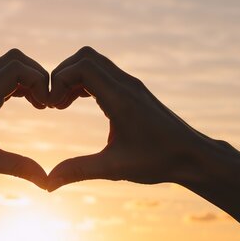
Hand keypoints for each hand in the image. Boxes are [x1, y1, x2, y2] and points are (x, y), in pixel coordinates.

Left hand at [0, 49, 49, 188]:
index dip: (39, 81)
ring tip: (40, 105)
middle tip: (47, 103)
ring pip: (8, 65)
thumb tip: (47, 183)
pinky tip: (27, 104)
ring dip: (28, 79)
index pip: (17, 68)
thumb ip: (18, 168)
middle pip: (15, 59)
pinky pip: (1, 77)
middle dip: (37, 76)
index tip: (47, 106)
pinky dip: (18, 84)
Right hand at [47, 46, 212, 190]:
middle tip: (53, 104)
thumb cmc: (158, 161)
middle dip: (62, 75)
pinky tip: (77, 103)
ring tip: (61, 105)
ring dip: (73, 78)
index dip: (59, 80)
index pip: (82, 66)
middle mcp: (126, 85)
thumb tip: (47, 184)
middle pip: (85, 57)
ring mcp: (131, 85)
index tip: (52, 107)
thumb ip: (78, 171)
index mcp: (121, 98)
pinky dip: (85, 82)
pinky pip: (103, 73)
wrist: (192, 156)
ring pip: (94, 62)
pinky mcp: (133, 91)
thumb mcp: (114, 169)